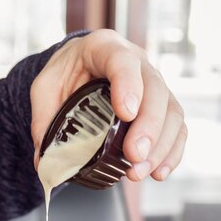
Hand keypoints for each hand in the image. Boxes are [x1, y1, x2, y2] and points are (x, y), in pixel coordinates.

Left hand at [30, 29, 186, 181]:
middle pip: (155, 90)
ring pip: (171, 111)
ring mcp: (153, 84)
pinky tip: (159, 172)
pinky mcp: (162, 106)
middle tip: (133, 155)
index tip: (126, 113)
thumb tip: (44, 160)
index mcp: (105, 48)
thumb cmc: (64, 73)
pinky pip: (177, 128)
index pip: (123, 61)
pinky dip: (171, 152)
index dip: (128, 86)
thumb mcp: (44, 88)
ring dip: (160, 146)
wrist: (79, 68)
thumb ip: (43, 119)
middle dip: (148, 126)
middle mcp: (137, 62)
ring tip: (139, 171)